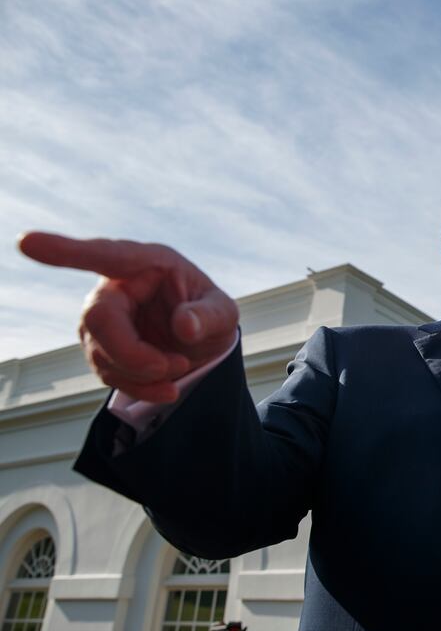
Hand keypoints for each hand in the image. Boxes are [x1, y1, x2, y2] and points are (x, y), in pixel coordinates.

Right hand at [18, 231, 238, 402]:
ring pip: (100, 351)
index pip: (104, 255)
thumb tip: (185, 325)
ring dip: (142, 373)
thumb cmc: (209, 314)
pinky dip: (139, 386)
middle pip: (99, 318)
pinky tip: (166, 388)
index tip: (27, 242)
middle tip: (173, 367)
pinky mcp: (98, 345)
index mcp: (147, 262)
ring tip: (179, 369)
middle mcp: (116, 285)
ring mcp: (101, 316)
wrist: (202, 342)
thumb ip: (209, 316)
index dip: (65, 251)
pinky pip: (106, 371)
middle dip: (134, 353)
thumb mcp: (224, 313)